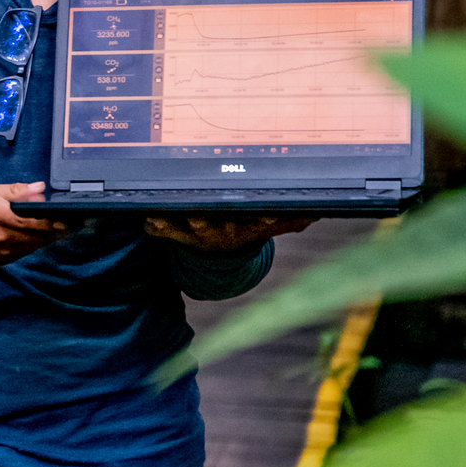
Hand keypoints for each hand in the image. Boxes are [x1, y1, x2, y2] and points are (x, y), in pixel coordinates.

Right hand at [0, 183, 66, 267]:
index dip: (56, 220)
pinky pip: (24, 253)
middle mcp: (2, 237)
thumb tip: (39, 188)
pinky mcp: (1, 260)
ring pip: (34, 246)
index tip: (71, 216)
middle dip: (58, 229)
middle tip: (75, 222)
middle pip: (40, 236)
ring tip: (62, 228)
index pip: (36, 221)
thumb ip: (15, 192)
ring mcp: (2, 252)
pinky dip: (34, 244)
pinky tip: (40, 237)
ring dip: (48, 238)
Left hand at [142, 213, 313, 253]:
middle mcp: (222, 231)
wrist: (221, 254)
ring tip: (162, 216)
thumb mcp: (268, 225)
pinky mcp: (179, 234)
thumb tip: (317, 211)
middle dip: (210, 222)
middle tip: (200, 217)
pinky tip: (148, 221)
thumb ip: (290, 220)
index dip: (263, 221)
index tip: (267, 218)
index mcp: (246, 228)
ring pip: (187, 228)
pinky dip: (157, 227)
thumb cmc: (246, 228)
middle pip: (218, 225)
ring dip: (176, 223)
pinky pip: (166, 230)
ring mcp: (198, 234)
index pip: (257, 224)